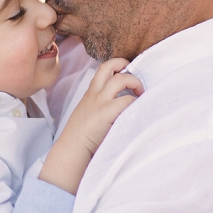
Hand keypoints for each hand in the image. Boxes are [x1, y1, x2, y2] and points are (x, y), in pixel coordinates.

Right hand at [39, 58, 142, 193]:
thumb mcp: (87, 112)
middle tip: (134, 77)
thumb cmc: (82, 134)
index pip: (103, 68)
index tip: (125, 72)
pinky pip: (127, 100)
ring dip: (135, 82)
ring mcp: (101, 101)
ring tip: (140, 93)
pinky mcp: (107, 112)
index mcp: (91, 92)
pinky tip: (137, 109)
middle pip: (109, 65)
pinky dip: (135, 102)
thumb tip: (119, 104)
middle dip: (124, 64)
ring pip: (121, 79)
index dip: (116, 65)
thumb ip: (99, 104)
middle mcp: (95, 93)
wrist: (72, 147)